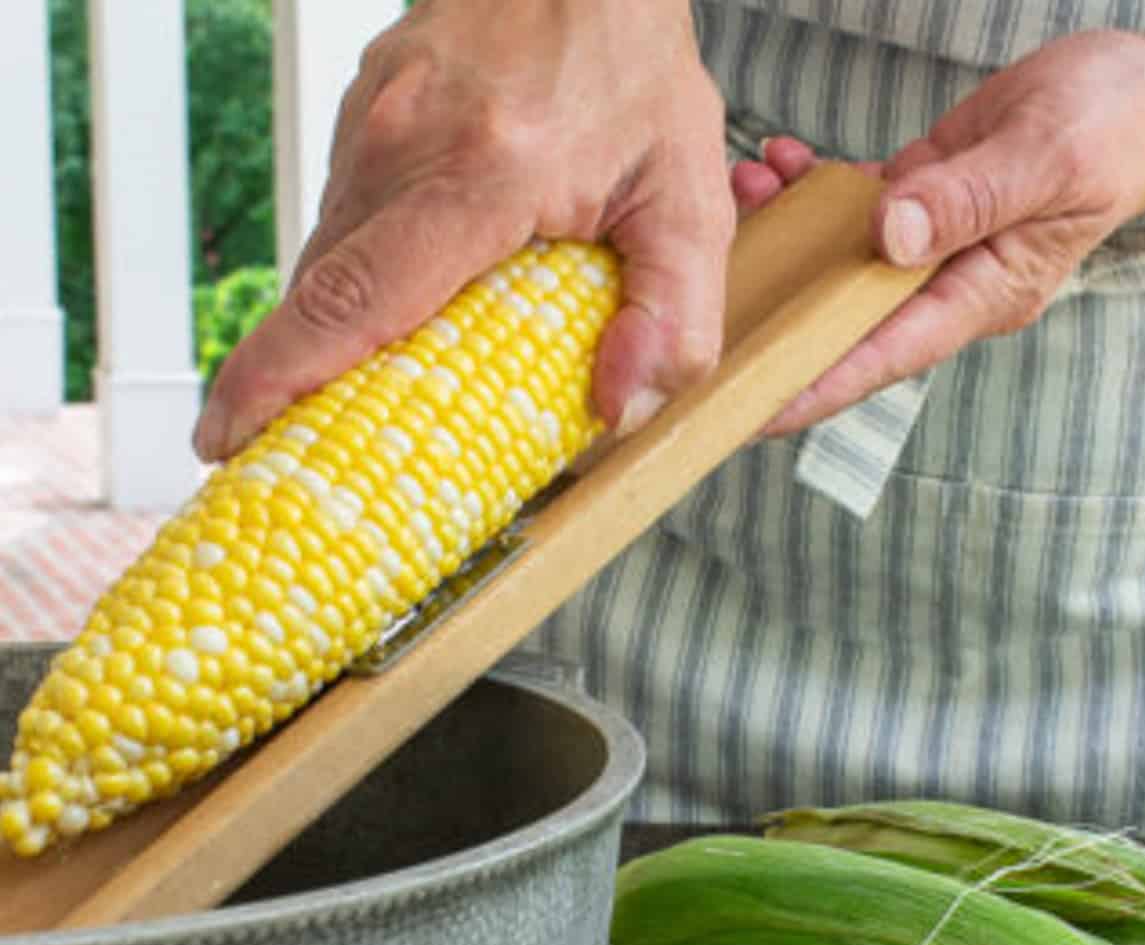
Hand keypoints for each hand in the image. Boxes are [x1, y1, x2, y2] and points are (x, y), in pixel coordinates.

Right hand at [193, 0, 733, 460]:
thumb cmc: (632, 65)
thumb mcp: (689, 195)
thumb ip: (674, 310)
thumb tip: (621, 407)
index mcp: (478, 172)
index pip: (352, 296)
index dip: (278, 380)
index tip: (230, 439)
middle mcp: (400, 143)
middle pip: (319, 293)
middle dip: (287, 385)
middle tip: (283, 455)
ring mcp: (370, 122)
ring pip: (326, 259)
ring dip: (327, 336)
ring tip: (339, 401)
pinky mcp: (366, 115)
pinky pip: (345, 222)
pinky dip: (355, 282)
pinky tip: (389, 317)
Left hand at [733, 24, 1144, 437]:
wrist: (1139, 90)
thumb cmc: (1115, 127)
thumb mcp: (1049, 157)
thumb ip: (969, 199)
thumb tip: (889, 236)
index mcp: (978, 297)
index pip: (879, 359)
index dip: (809, 387)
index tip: (746, 408)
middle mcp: (941, 285)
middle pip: (838, 324)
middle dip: (770, 318)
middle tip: (697, 317)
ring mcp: (923, 249)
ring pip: (831, 263)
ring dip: (779, 235)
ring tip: (742, 190)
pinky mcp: (913, 208)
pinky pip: (844, 211)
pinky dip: (806, 188)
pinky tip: (777, 162)